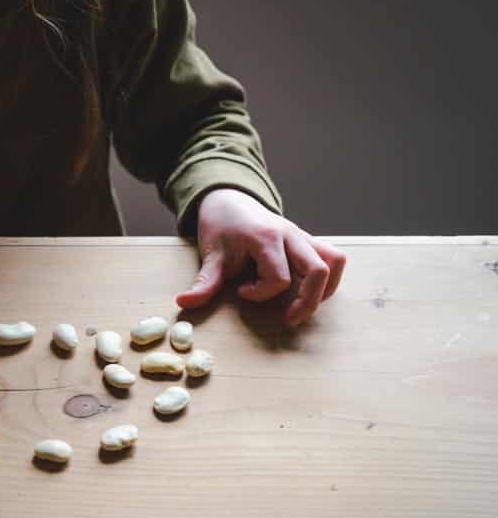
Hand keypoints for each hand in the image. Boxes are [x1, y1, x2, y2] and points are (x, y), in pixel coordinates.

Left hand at [176, 189, 346, 326]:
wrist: (229, 198)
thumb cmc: (221, 225)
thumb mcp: (210, 254)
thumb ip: (204, 282)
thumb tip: (184, 303)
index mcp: (266, 238)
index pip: (279, 278)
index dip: (260, 293)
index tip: (241, 292)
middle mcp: (291, 235)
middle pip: (318, 270)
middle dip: (307, 302)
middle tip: (289, 319)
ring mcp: (302, 236)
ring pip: (334, 260)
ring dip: (325, 289)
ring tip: (304, 305)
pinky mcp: (307, 240)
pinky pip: (332, 256)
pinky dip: (327, 277)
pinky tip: (308, 290)